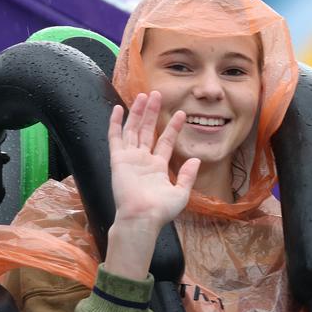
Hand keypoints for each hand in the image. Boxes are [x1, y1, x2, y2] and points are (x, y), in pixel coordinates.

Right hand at [109, 92, 196, 231]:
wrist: (143, 217)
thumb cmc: (161, 210)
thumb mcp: (181, 193)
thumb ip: (187, 176)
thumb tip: (196, 160)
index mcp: (157, 168)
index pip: (166, 141)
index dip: (173, 127)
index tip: (182, 113)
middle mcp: (143, 160)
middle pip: (148, 130)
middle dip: (153, 112)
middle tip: (158, 94)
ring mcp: (130, 159)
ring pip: (133, 129)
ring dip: (138, 112)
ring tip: (144, 95)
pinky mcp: (118, 160)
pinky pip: (115, 138)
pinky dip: (115, 123)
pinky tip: (118, 108)